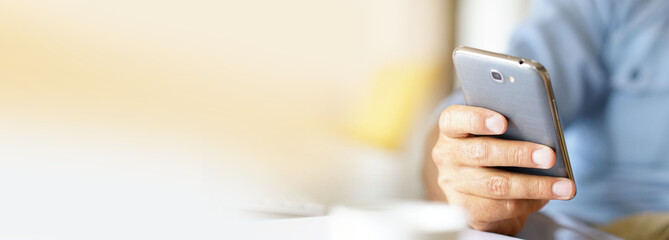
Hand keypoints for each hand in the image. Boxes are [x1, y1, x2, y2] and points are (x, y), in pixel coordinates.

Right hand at [431, 105, 574, 235]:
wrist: (481, 188)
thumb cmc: (495, 150)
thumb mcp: (496, 134)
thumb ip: (509, 128)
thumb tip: (541, 134)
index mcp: (451, 130)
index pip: (454, 120)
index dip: (476, 119)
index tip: (502, 122)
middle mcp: (447, 156)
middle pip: (481, 153)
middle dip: (518, 154)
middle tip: (549, 156)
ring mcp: (454, 185)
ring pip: (495, 185)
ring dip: (533, 185)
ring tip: (563, 186)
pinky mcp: (467, 209)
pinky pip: (502, 208)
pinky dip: (529, 202)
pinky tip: (547, 197)